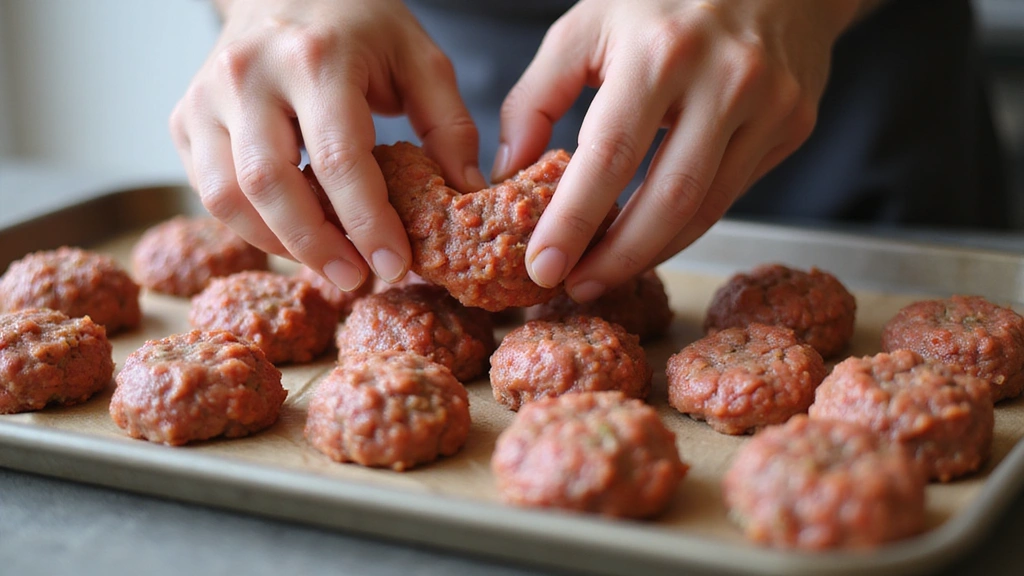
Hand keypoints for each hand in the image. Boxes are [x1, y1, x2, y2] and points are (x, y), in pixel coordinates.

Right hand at [170, 0, 485, 290]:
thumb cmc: (360, 24)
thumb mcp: (420, 59)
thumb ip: (450, 127)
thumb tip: (467, 196)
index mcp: (315, 58)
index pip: (338, 159)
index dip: (367, 223)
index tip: (394, 265)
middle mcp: (248, 74)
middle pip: (270, 186)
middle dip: (317, 248)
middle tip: (357, 278)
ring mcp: (206, 95)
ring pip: (226, 197)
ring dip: (280, 245)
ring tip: (328, 262)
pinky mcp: (185, 117)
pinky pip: (207, 191)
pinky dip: (250, 225)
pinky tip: (293, 233)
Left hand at [493, 0, 867, 300]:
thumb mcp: (589, 23)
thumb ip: (539, 95)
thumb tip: (509, 171)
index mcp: (660, 49)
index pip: (609, 155)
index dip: (574, 221)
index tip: (541, 267)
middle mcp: (725, 77)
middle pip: (669, 197)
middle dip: (617, 257)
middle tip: (575, 288)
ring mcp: (770, 103)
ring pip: (707, 208)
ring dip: (651, 252)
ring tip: (604, 273)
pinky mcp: (794, 123)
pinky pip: (732, 193)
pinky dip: (686, 224)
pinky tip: (648, 237)